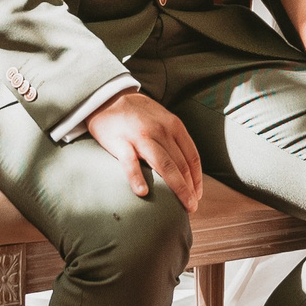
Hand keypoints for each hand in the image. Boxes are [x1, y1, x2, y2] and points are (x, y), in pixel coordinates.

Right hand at [84, 91, 202, 210]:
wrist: (108, 97)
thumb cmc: (137, 113)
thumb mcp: (162, 119)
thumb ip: (173, 139)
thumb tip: (185, 166)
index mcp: (174, 126)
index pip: (192, 157)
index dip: (197, 179)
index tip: (197, 194)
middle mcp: (161, 131)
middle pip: (181, 165)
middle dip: (189, 188)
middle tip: (192, 207)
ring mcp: (141, 136)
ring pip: (164, 166)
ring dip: (177, 188)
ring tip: (183, 206)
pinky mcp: (121, 142)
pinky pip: (130, 163)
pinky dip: (137, 178)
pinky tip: (143, 192)